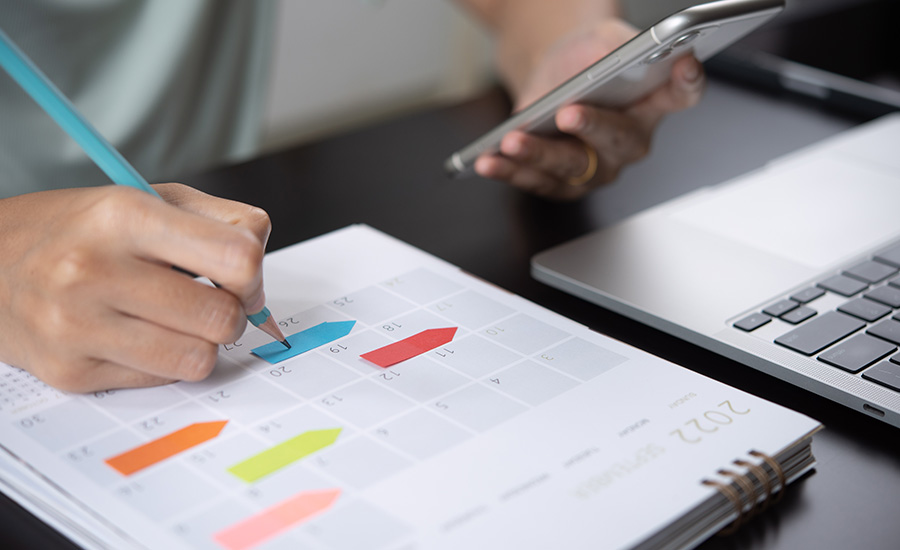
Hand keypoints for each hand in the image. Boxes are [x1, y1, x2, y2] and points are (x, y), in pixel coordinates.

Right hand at [0, 184, 270, 391]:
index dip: (253, 275)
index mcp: (124, 215)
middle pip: (222, 318)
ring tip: (175, 320)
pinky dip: (165, 362)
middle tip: (208, 301)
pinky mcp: (69, 372)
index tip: (241, 278)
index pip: (237, 259)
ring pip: (199, 359)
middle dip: (230, 313)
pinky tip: (138, 336)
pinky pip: (162, 380)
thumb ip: (224, 222)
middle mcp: (93, 270)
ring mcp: (76, 327)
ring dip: (201, 342)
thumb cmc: (85, 230)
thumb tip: (260, 275)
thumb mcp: (152, 199)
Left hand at [475, 18, 705, 199]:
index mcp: (655, 101)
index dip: (688, 82)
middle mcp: (632, 140)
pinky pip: (538, 182)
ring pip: (572, 168)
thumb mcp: (600, 40)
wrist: (553, 76)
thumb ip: (612, 49)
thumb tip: (605, 62)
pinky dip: (511, 171)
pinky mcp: (566, 183)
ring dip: (538, 155)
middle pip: (620, 140)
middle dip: (593, 128)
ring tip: (511, 141)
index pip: (683, 93)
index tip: (684, 65)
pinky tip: (488, 160)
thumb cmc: (585, 59)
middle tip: (568, 113)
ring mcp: (600, 168)